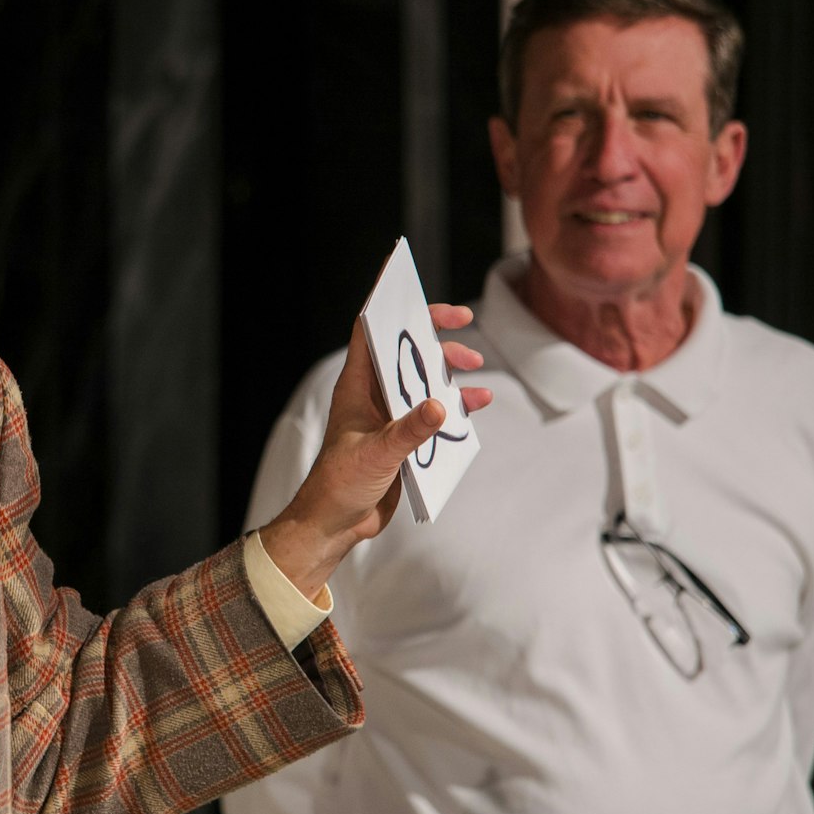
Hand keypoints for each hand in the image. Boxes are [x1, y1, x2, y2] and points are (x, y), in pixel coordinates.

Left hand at [260, 304, 491, 595]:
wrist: (336, 523)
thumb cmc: (341, 483)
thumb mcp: (377, 454)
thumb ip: (410, 431)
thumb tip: (442, 405)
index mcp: (356, 387)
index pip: (370, 332)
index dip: (390, 307)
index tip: (415, 291)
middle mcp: (371, 395)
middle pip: (404, 351)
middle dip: (434, 337)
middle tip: (465, 325)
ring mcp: (387, 415)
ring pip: (421, 380)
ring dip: (448, 372)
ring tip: (477, 369)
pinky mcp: (401, 438)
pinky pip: (431, 412)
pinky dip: (453, 406)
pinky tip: (475, 405)